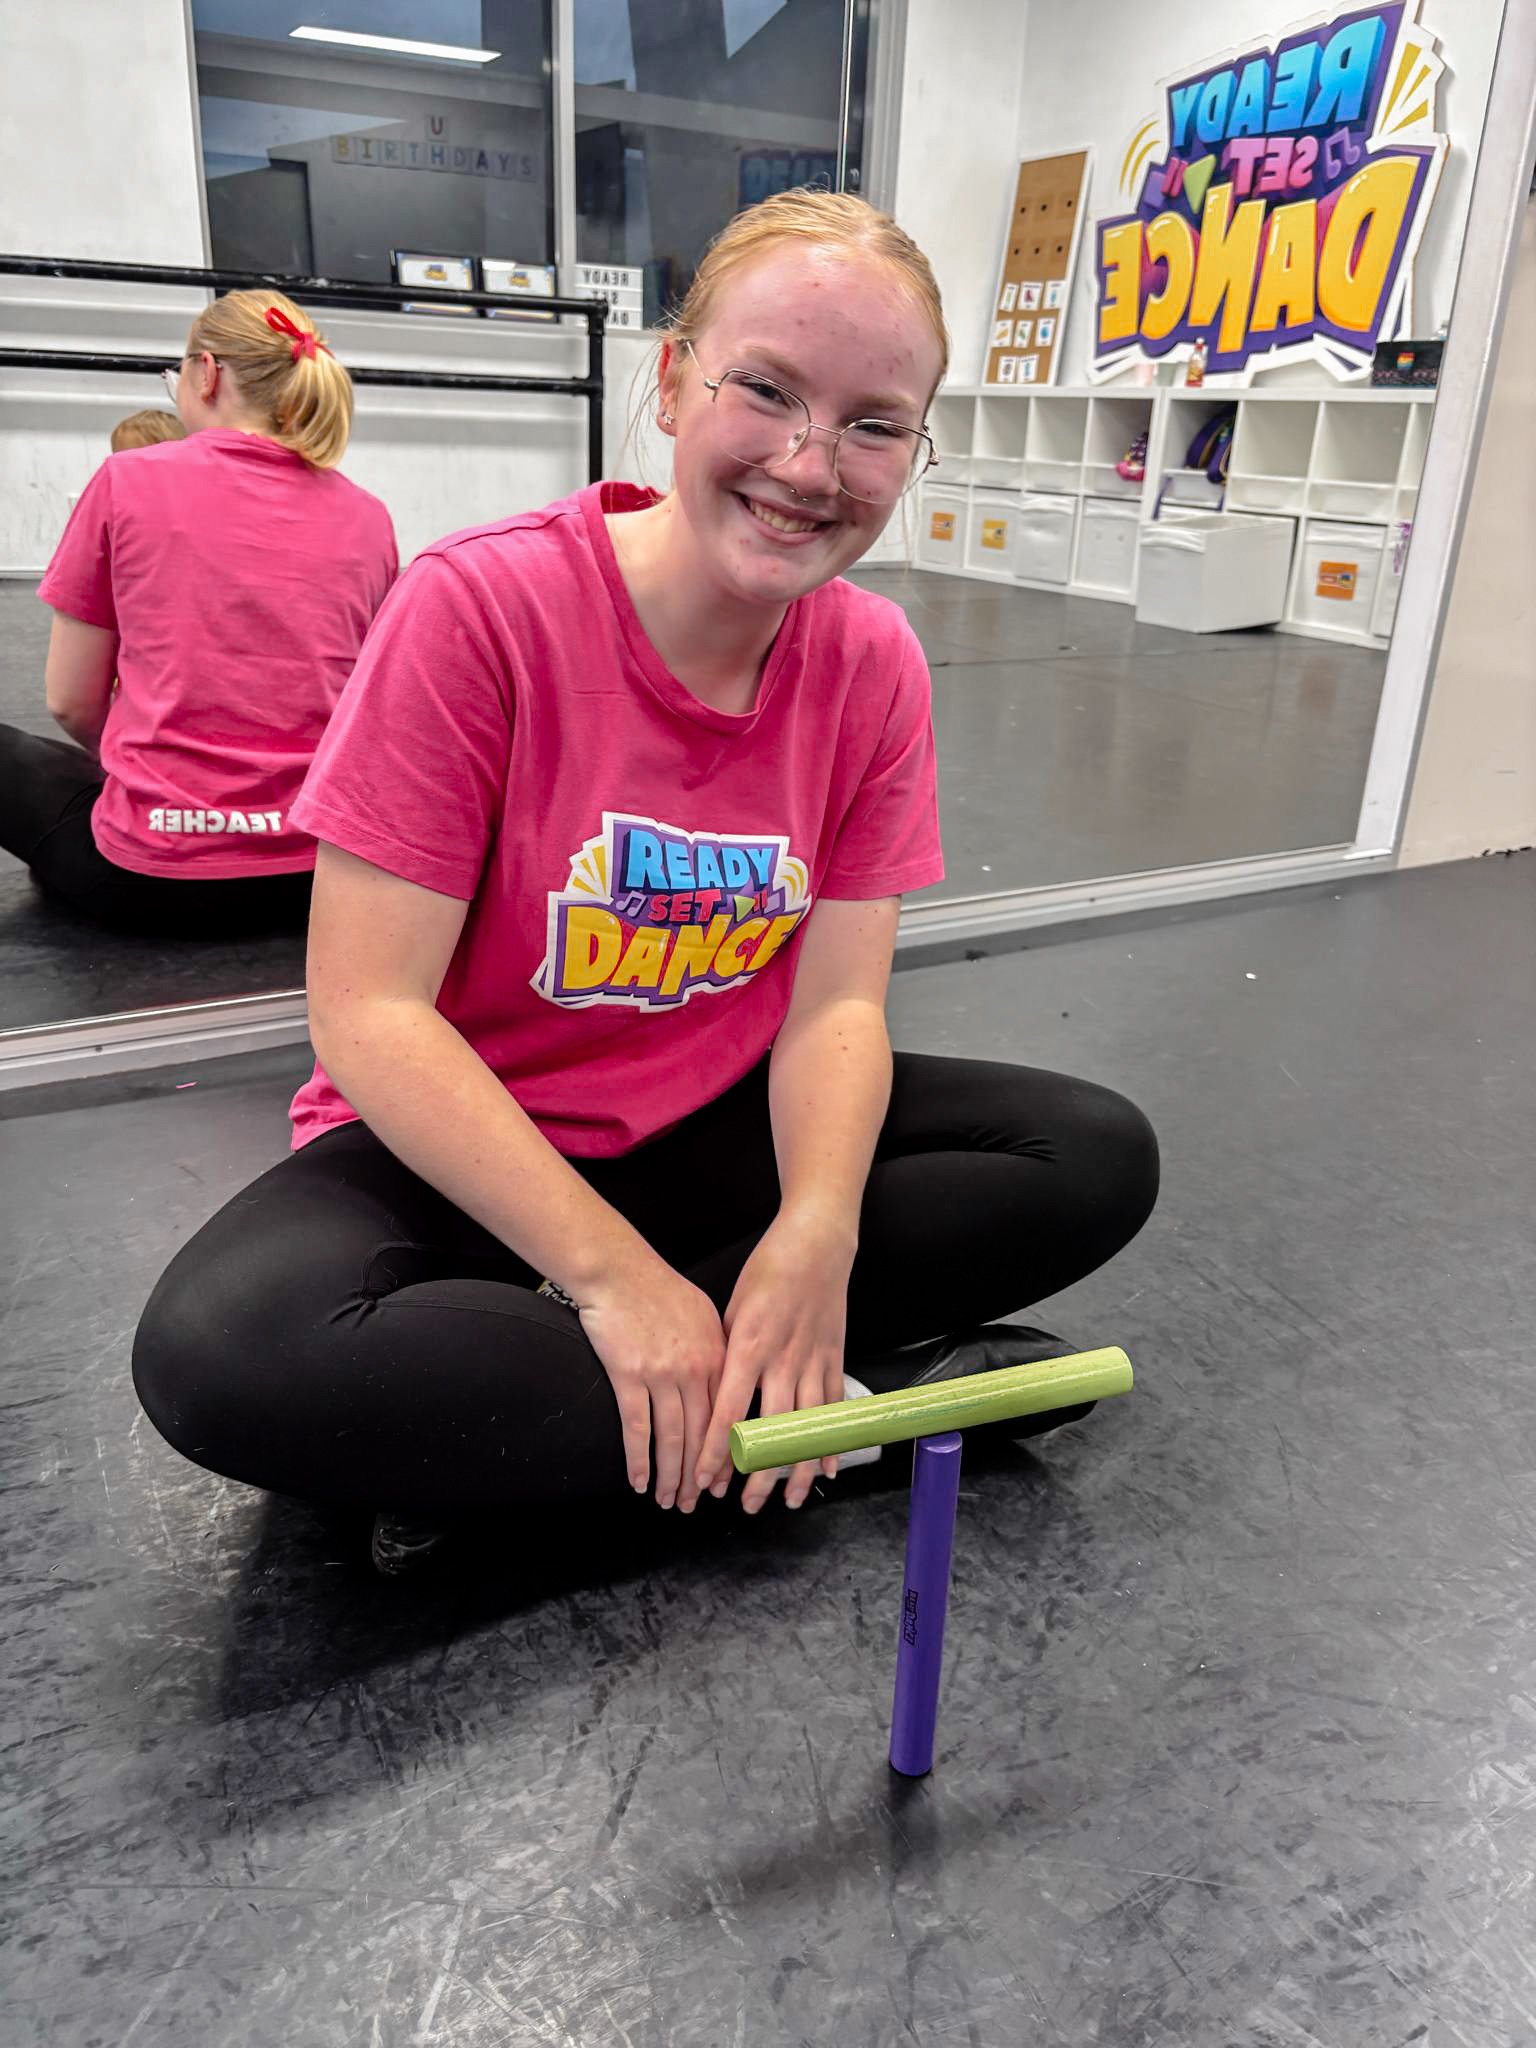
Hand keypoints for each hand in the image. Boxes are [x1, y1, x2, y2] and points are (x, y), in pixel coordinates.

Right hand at [579, 1260, 726, 1512]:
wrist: (619, 1271)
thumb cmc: (657, 1288)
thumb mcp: (703, 1316)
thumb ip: (716, 1351)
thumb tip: (721, 1381)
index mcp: (717, 1358)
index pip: (726, 1420)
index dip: (724, 1457)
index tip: (722, 1483)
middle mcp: (694, 1370)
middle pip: (702, 1437)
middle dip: (698, 1478)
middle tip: (693, 1503)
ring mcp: (662, 1375)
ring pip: (671, 1439)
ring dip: (669, 1477)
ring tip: (667, 1501)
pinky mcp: (629, 1376)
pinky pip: (637, 1429)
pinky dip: (639, 1460)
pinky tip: (639, 1481)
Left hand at [695, 1211, 854, 1513]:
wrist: (816, 1242)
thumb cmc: (767, 1271)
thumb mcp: (731, 1308)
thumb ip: (723, 1354)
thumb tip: (710, 1398)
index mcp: (749, 1345)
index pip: (728, 1412)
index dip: (716, 1452)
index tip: (704, 1481)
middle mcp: (782, 1358)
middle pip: (770, 1431)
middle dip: (757, 1474)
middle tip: (744, 1505)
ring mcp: (814, 1360)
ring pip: (807, 1428)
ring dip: (798, 1469)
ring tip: (789, 1501)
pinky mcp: (836, 1357)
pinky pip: (834, 1409)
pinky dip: (831, 1441)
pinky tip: (826, 1468)